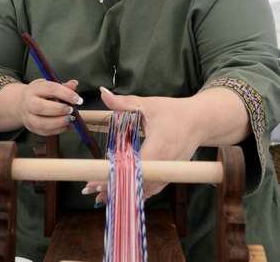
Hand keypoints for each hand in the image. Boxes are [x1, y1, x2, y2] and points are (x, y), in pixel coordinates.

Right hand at [19, 79, 82, 135]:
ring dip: (58, 122)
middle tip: (71, 110)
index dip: (66, 94)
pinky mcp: (32, 128)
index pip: (51, 89)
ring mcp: (28, 117)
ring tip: (70, 118)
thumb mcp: (50, 85)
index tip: (78, 99)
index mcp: (35, 89)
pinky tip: (66, 125)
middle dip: (59, 110)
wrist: (23, 103)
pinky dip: (58, 130)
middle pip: (41, 107)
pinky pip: (45, 131)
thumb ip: (63, 86)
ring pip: (41, 123)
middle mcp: (29, 103)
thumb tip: (74, 84)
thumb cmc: (40, 93)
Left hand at [85, 87, 200, 203]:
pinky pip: (151, 189)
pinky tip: (121, 194)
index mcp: (158, 146)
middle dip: (113, 187)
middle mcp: (164, 164)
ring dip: (123, 192)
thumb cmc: (174, 111)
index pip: (132, 167)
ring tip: (100, 196)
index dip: (113, 175)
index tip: (95, 180)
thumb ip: (124, 102)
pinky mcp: (170, 175)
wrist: (200, 121)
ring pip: (143, 190)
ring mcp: (169, 173)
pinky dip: (136, 192)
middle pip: (135, 183)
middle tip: (90, 189)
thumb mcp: (148, 104)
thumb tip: (102, 93)